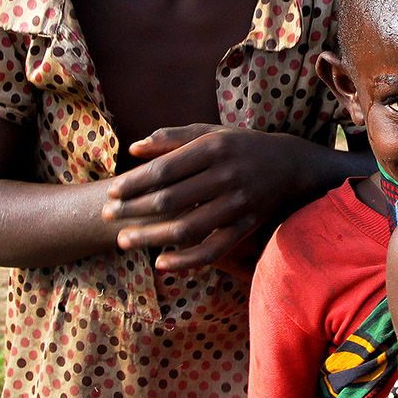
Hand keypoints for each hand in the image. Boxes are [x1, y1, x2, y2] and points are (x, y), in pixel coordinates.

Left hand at [102, 124, 325, 270]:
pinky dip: (186, 261)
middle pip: (171, 199)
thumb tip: (133, 148)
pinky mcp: (246, 226)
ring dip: (151, 237)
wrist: (290, 165)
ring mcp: (238, 203)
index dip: (135, 183)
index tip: (112, 192)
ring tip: (123, 241)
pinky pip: (213, 249)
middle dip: (134, 210)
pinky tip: (162, 264)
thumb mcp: (211, 133)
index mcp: (214, 148)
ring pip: (187, 228)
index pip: (165, 170)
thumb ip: (173, 138)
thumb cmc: (240, 146)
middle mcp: (227, 175)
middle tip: (107, 216)